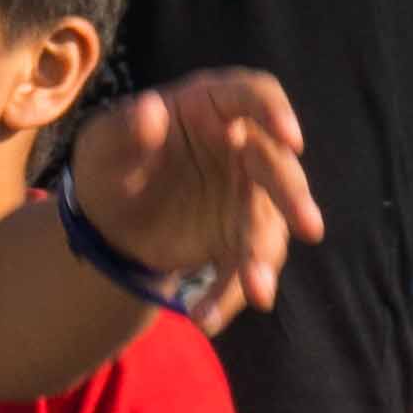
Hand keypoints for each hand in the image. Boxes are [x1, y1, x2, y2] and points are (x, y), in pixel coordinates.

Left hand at [62, 67, 326, 324]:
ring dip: (263, 258)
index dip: (276, 113)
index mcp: (212, 106)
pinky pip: (242, 268)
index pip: (256, 95)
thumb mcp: (102, 143)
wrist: (105, 216)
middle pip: (278, 167)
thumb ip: (125, 129)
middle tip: (309, 228)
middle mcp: (243, 148)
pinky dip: (228, 294)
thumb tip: (150, 109)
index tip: (290, 140)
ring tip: (255, 292)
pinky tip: (206, 316)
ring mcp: (247, 196)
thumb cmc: (109, 161)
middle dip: (294, 198)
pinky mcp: (239, 239)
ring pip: (268, 225)